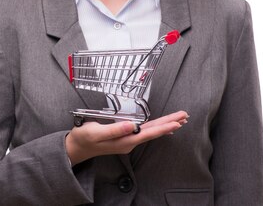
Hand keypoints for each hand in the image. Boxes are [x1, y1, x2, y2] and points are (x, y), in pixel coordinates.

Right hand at [65, 111, 188, 165]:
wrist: (77, 146)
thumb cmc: (84, 138)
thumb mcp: (96, 132)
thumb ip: (114, 129)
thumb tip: (132, 125)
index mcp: (124, 140)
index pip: (148, 133)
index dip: (163, 127)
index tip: (177, 123)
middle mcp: (129, 141)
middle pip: (154, 131)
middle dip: (170, 123)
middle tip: (185, 116)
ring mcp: (127, 139)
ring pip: (151, 131)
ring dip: (165, 124)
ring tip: (179, 120)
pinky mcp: (124, 135)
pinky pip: (144, 131)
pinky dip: (155, 127)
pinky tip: (162, 127)